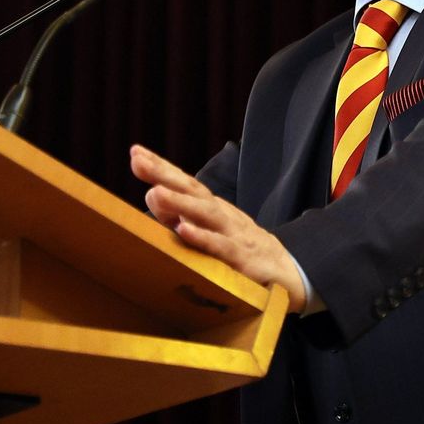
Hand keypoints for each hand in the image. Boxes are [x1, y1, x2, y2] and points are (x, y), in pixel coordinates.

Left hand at [129, 143, 305, 312]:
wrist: (287, 272)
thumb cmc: (240, 249)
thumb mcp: (209, 229)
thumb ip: (179, 215)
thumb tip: (151, 195)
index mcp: (212, 208)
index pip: (185, 183)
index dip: (162, 168)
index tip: (136, 151)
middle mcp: (223, 215)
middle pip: (194, 190)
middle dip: (165, 174)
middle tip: (138, 160)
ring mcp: (235, 234)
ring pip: (207, 215)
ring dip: (181, 203)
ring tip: (155, 192)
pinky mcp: (244, 259)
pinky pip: (222, 247)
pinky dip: (203, 238)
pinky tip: (184, 230)